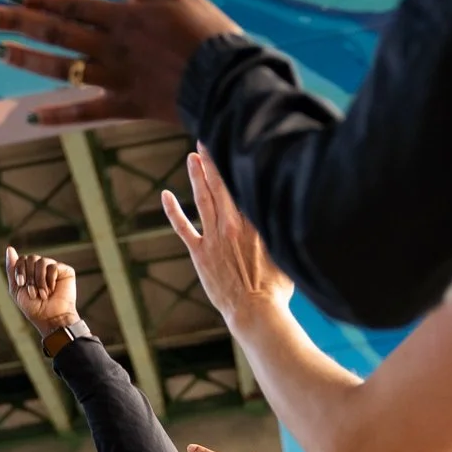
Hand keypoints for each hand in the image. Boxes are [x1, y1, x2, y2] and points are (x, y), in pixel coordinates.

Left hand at [0, 0, 242, 125]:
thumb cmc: (209, 33)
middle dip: (17, 22)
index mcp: (123, 17)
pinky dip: (59, 116)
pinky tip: (31, 118)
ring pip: (62, 68)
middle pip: (56, 32)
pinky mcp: (125, 106)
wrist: (228, 80)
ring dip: (27, 59)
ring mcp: (115, 78)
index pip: (71, 5)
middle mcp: (111, 46)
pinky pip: (86, 112)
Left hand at [4, 246, 80, 336]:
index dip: (19, 270)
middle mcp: (42, 268)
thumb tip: (9, 248)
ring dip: (38, 280)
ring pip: (41, 261)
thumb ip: (12, 269)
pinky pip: (53, 266)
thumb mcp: (16, 288)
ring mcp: (54, 268)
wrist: (50, 317)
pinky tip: (52, 290)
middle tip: (32, 293)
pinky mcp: (65, 270)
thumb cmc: (33, 307)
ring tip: (42, 294)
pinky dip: (49, 280)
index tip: (21, 284)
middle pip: (30, 258)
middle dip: (29, 277)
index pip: (21, 259)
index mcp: (30, 271)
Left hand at [161, 148, 293, 328]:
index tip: (235, 146)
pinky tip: (165, 195)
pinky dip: (173, 211)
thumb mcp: (285, 251)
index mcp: (257, 222)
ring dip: (197, 177)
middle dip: (213, 161)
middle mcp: (234, 224)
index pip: (245, 186)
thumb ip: (279, 228)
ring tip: (192, 157)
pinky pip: (183, 227)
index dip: (238, 166)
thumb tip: (285, 209)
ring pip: (203, 199)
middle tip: (206, 140)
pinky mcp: (200, 253)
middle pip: (222, 185)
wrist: (256, 310)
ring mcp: (215, 237)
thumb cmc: (276, 286)